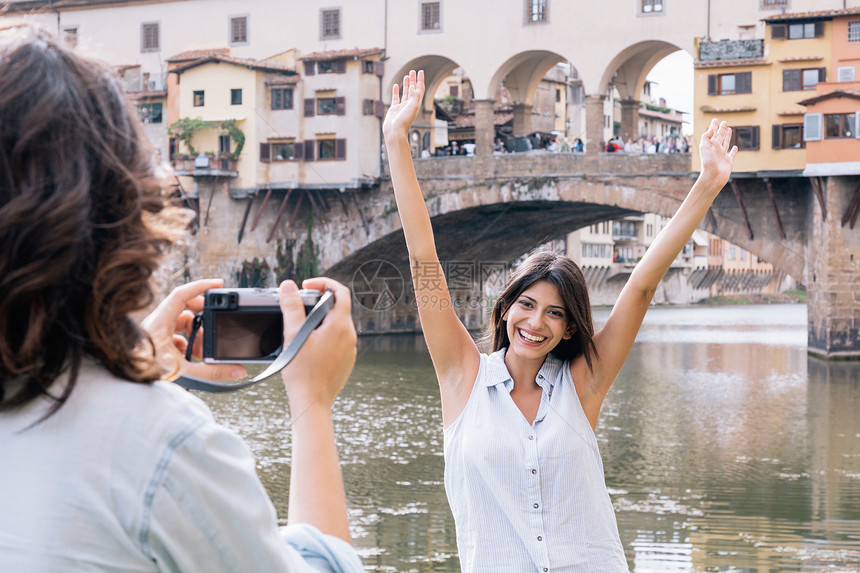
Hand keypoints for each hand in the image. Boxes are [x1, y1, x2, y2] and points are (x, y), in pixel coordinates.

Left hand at [141, 279, 246, 381]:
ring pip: (183, 323)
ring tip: (200, 352)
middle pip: (186, 308)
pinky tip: (190, 357)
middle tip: (213, 330)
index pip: (181, 294)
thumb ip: (211, 372)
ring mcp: (157, 332)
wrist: (127, 382)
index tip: (219, 284)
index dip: (201, 286)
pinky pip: (178, 335)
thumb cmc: (145, 373)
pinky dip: (188, 343)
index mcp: (159, 322)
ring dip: (196, 335)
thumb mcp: (183, 371)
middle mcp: (157, 323)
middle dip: (203, 319)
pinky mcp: (157, 342)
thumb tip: (238, 370)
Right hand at [279, 277, 356, 410]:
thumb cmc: (302, 371)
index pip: (340, 291)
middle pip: (338, 308)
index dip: (324, 283)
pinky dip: (325, 336)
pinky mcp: (347, 360)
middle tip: (299, 307)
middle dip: (319, 302)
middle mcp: (350, 335)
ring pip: (337, 324)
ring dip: (321, 320)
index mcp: (340, 325)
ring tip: (301, 329)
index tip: (307, 286)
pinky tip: (309, 346)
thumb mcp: (293, 335)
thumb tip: (289, 286)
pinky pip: (338, 340)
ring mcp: (350, 349)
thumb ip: (292, 307)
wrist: (312, 402)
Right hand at [382, 69, 424, 141]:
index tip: (420, 71)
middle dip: (413, 80)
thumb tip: (413, 87)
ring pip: (405, 92)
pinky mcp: (394, 109)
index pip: (419, 89)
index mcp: (416, 104)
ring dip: (406, 84)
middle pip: (413, 89)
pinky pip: (395, 98)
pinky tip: (395, 86)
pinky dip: (396, 91)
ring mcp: (402, 106)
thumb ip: (414, 96)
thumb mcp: (413, 107)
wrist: (395, 132)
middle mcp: (410, 104)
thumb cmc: (404, 121)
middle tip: (412, 71)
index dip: (420, 80)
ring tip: (406, 76)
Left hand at [698, 118, 737, 190]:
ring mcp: (722, 156)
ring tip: (729, 129)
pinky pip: (732, 155)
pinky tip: (735, 147)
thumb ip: (707, 136)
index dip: (714, 126)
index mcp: (710, 146)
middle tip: (724, 122)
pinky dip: (734, 151)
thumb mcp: (704, 147)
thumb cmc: (707, 162)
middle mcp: (716, 150)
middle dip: (721, 130)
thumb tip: (711, 128)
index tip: (715, 119)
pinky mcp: (729, 162)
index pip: (712, 134)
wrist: (712, 177)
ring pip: (726, 143)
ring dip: (728, 136)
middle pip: (720, 137)